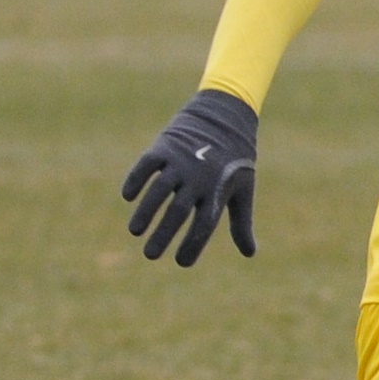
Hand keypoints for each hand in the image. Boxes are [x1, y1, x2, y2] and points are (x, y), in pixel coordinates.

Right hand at [121, 89, 259, 264]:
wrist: (225, 116)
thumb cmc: (234, 161)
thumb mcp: (242, 189)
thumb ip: (241, 223)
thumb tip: (250, 253)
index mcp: (217, 191)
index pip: (204, 224)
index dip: (193, 244)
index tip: (181, 262)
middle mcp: (198, 178)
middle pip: (178, 211)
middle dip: (164, 234)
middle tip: (150, 256)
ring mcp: (180, 161)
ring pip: (160, 190)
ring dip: (146, 211)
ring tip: (135, 231)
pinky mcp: (164, 146)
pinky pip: (147, 164)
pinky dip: (136, 178)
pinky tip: (128, 196)